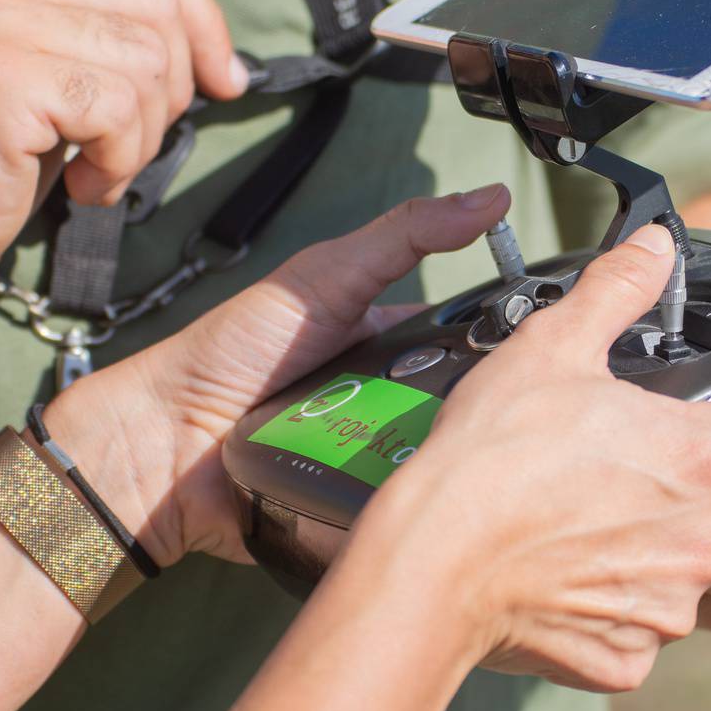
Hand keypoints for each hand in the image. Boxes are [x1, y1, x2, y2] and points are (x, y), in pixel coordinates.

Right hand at [0, 0, 249, 327]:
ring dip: (142, 135)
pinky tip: (77, 182)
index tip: (223, 81)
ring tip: (92, 164)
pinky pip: (120, 109)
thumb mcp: (45, 49)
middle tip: (123, 140)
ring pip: (147, 61)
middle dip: (171, 88)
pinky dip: (117, 161)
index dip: (204, 23)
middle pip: (160, 6)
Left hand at [39, 185, 516, 566]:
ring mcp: (373, 460)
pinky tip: (437, 502)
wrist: (162, 444)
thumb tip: (490, 197)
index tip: (548, 344)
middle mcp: (387, 402)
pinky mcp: (356, 512)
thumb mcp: (327, 276)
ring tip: (478, 457)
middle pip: (462, 408)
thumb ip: (407, 234)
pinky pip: (405, 510)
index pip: (467, 342)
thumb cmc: (230, 351)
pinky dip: (416, 506)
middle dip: (483, 410)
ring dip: (452, 460)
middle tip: (508, 409)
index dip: (505, 343)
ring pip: (441, 462)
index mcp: (387, 343)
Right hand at [353, 224, 710, 693]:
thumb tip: (654, 245)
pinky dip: (615, 617)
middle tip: (705, 514)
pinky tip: (567, 585)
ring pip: (705, 599)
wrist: (432, 565)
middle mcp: (708, 541)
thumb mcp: (553, 348)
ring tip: (606, 542)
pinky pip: (640, 642)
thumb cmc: (492, 454)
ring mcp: (669, 608)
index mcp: (706, 457)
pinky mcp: (626, 661)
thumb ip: (616, 291)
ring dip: (676, 575)